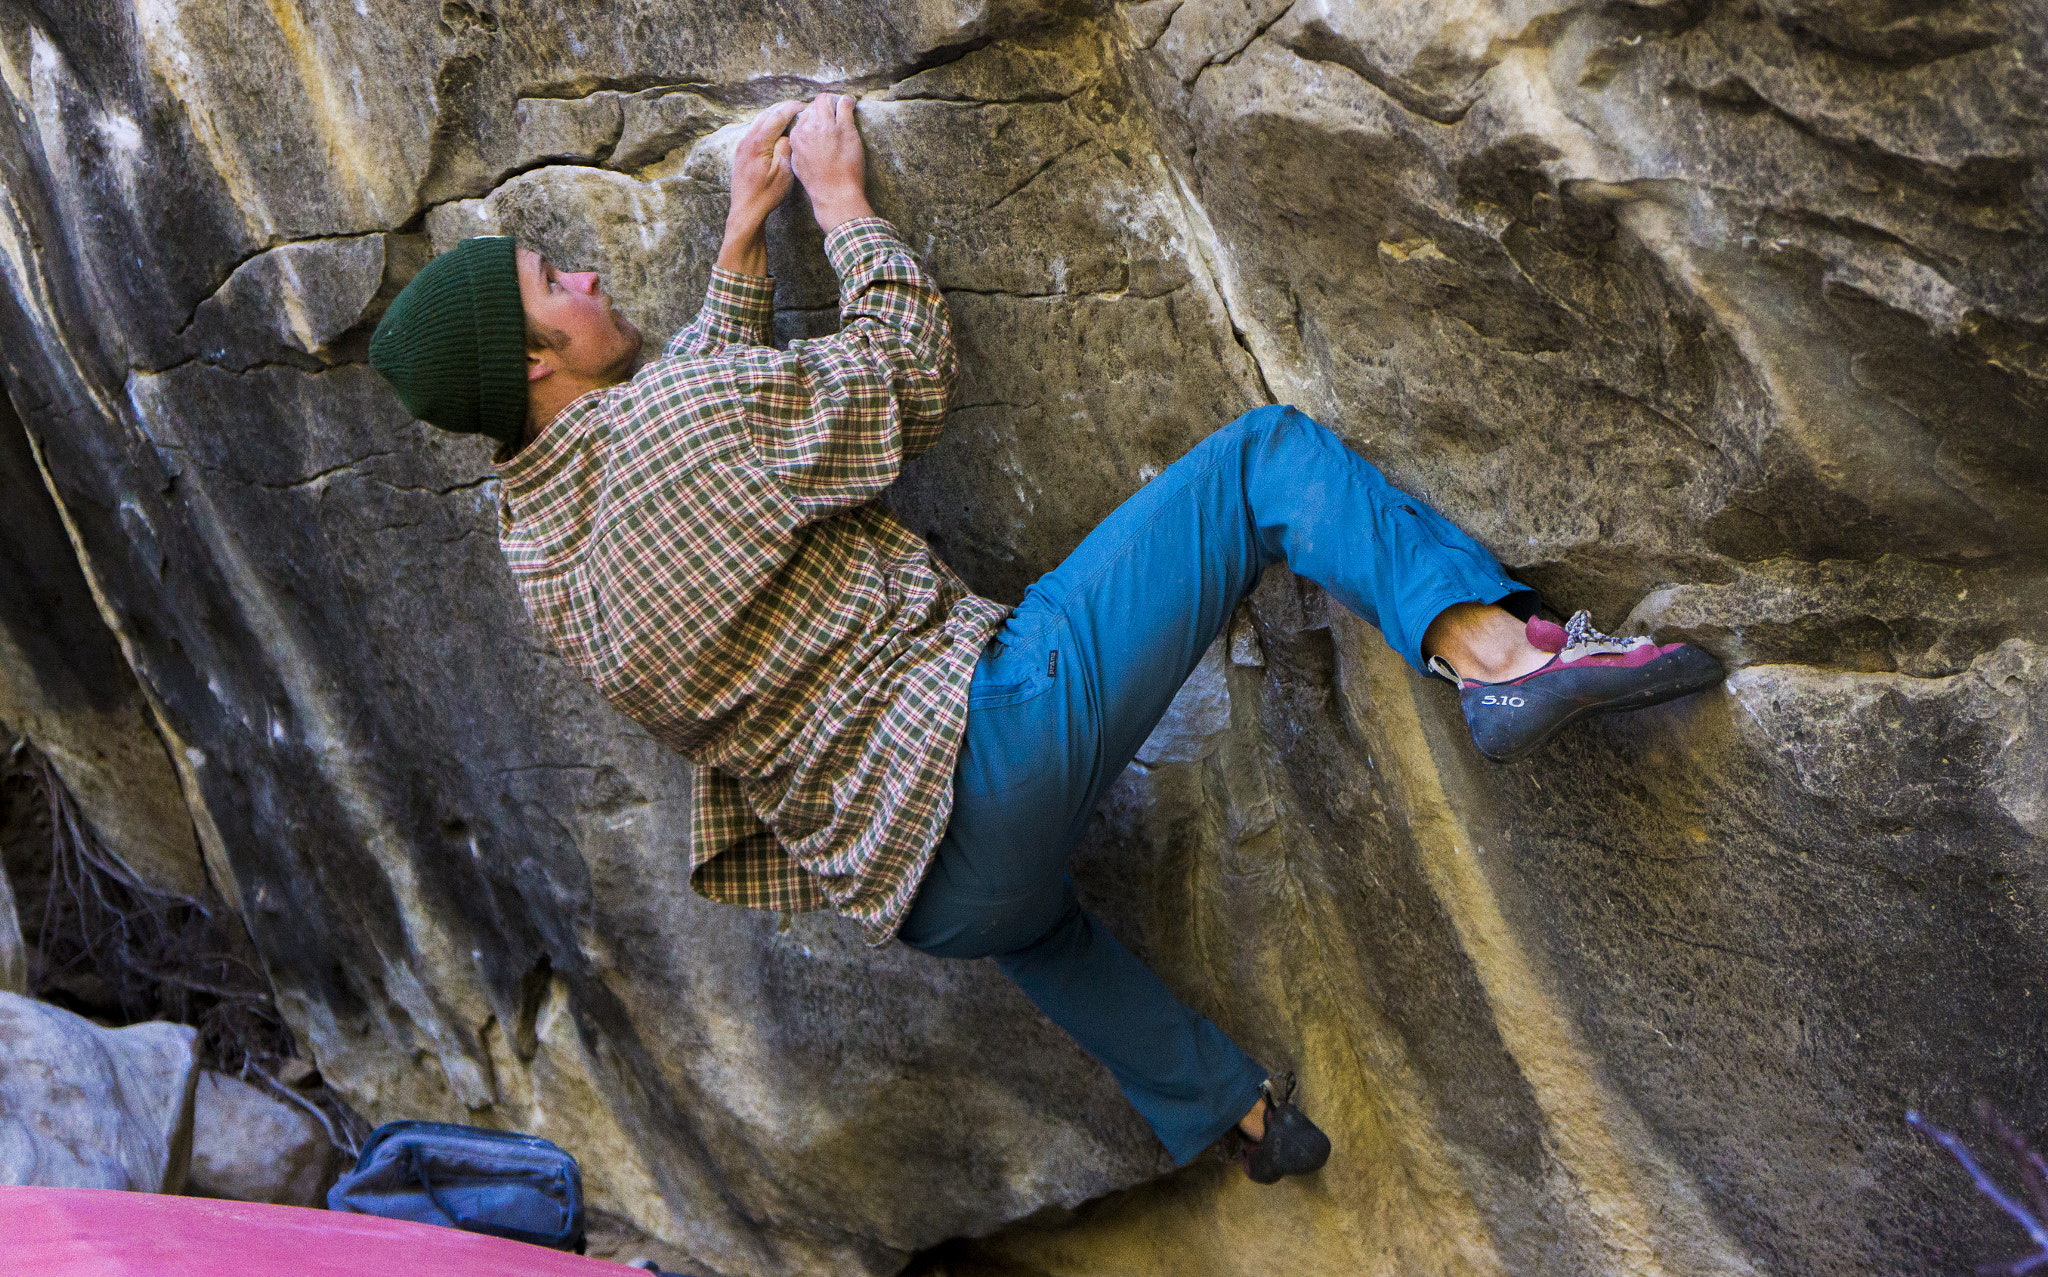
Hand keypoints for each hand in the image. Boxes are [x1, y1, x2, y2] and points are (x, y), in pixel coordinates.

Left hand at [727, 100, 802, 230]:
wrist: (746, 210)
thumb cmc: (766, 195)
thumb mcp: (784, 173)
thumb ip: (786, 148)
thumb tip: (789, 133)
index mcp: (759, 143)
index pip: (777, 116)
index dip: (792, 108)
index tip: (805, 106)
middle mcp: (747, 139)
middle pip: (767, 113)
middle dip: (784, 108)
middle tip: (800, 107)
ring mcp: (742, 145)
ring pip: (759, 120)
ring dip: (775, 114)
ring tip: (790, 114)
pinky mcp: (741, 151)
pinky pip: (755, 129)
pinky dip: (767, 124)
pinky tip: (776, 129)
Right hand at [789, 94, 872, 231]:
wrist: (834, 193)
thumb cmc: (818, 184)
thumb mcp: (798, 165)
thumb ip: (798, 148)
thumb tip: (801, 139)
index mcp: (796, 136)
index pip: (804, 116)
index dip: (814, 117)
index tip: (822, 121)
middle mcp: (809, 128)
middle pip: (814, 105)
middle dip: (823, 106)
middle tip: (833, 112)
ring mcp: (827, 126)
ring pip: (827, 100)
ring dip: (835, 102)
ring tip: (843, 105)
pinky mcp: (844, 128)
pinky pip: (845, 105)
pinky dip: (848, 101)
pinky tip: (852, 103)